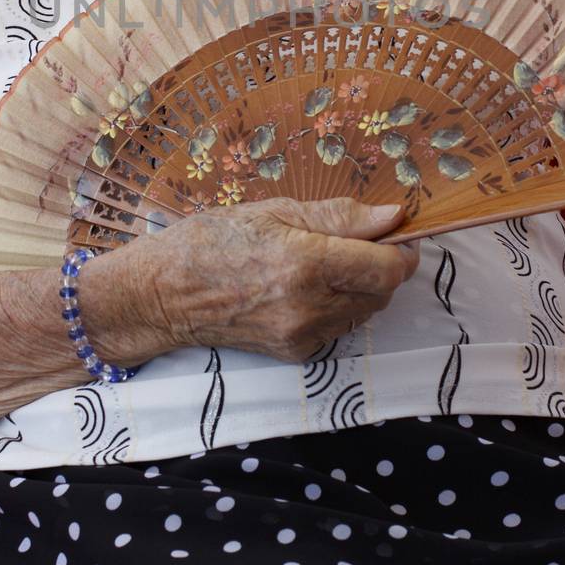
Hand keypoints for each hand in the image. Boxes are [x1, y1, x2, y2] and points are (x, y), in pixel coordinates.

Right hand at [124, 196, 419, 363]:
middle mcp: (309, 307)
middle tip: (351, 242)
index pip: (388, 269)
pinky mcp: (296, 353)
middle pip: (383, 292)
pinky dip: (336, 306)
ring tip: (320, 264)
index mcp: (305, 263)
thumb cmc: (213, 240)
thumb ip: (340, 216)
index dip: (400, 250)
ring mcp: (303, 335)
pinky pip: (339, 327)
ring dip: (360, 287)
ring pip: (365, 311)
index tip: (392, 233)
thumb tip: (394, 216)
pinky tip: (303, 289)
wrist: (164, 294)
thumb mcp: (275, 211)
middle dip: (380, 266)